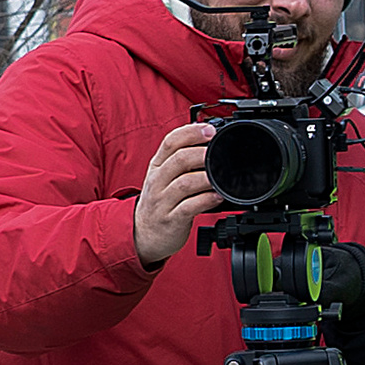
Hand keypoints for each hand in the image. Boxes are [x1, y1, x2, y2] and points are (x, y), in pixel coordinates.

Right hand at [135, 123, 220, 266]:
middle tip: (218, 151)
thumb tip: (208, 140)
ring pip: (184, 183)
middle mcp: (158, 181)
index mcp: (157, 166)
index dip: (191, 133)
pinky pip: (189, 208)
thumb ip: (181, 160)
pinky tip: (217, 197)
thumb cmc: (160, 202)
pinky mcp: (171, 220)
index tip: (210, 130)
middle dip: (200, 153)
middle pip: (178, 160)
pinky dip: (205, 200)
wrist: (144, 235)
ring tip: (221, 175)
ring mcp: (163, 201)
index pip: (171, 142)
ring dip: (205, 177)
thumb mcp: (163, 177)